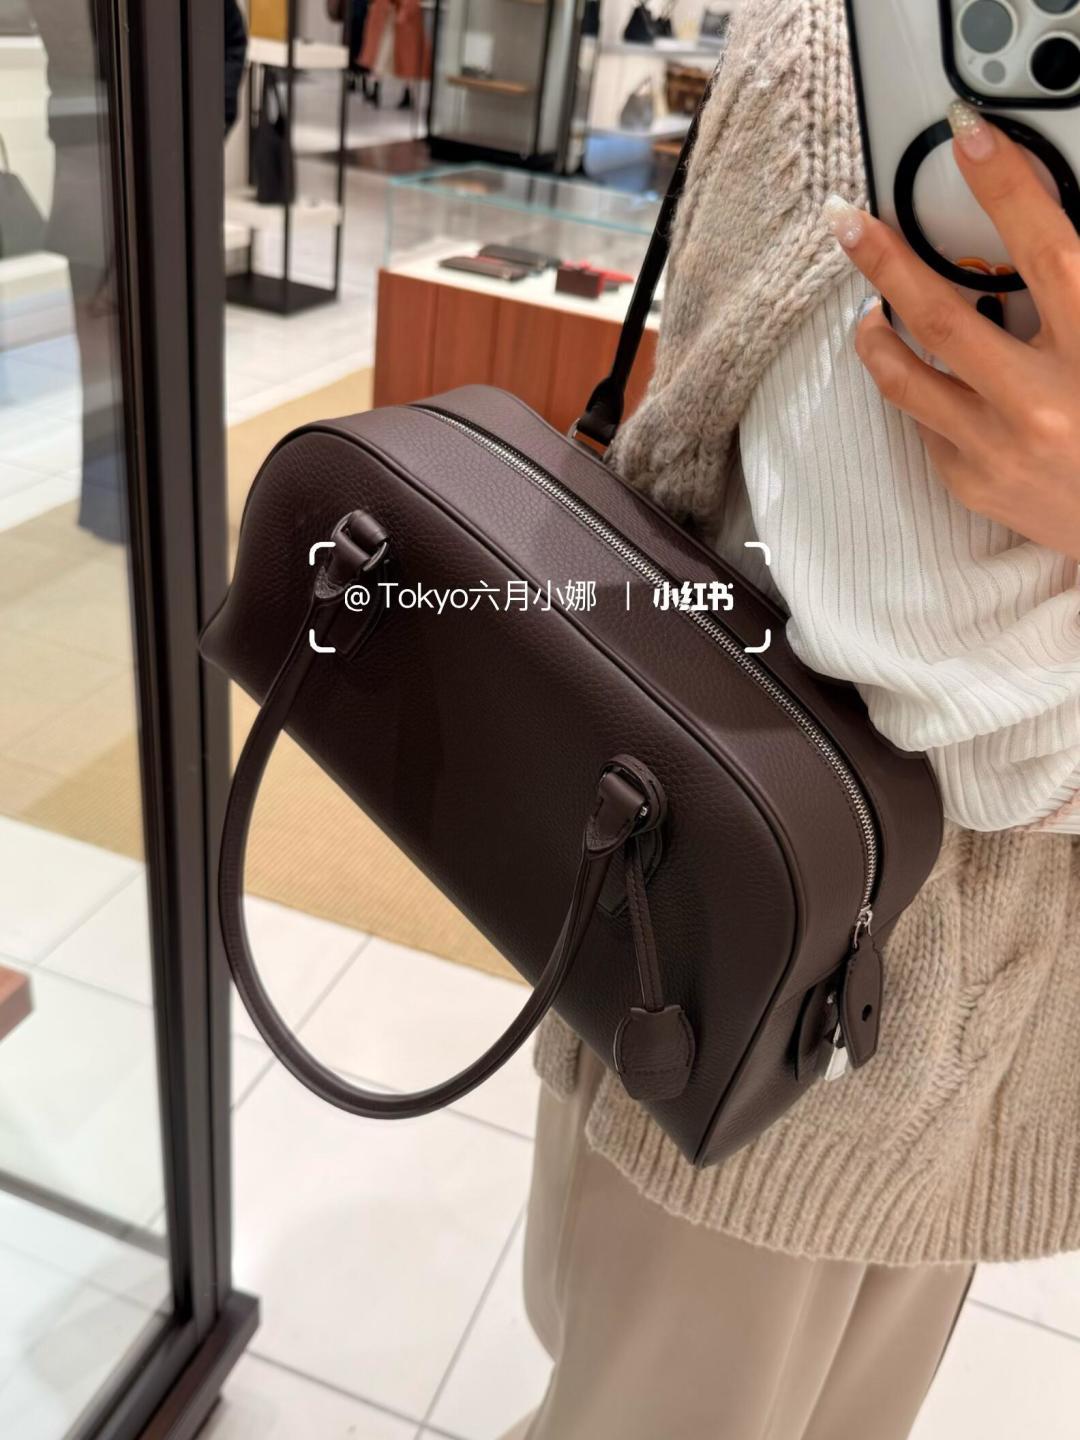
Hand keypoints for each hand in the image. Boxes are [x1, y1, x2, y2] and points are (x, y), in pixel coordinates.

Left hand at [824, 100, 1079, 562]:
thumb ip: (1078, 295)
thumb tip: (1033, 233)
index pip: (1047, 252)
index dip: (1006, 188)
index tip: (968, 136)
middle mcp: (1041, 404)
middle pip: (942, 317)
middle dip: (886, 261)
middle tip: (845, 222)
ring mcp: (997, 450)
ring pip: (905, 379)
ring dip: (875, 333)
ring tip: (868, 307)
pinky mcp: (971, 484)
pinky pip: (927, 424)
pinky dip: (925, 392)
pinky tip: (939, 379)